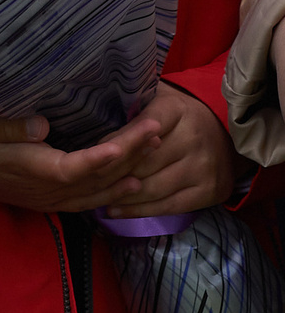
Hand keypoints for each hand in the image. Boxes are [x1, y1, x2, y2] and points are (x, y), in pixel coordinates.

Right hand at [0, 107, 165, 214]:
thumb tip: (41, 125)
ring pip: (100, 190)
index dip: (114, 152)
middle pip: (100, 177)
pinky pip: (90, 200)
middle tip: (159, 128)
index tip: (140, 132)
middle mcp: (47, 189)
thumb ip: (4, 126)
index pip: (83, 163)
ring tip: (156, 149)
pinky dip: (115, 191)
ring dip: (131, 170)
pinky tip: (132, 182)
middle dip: (133, 153)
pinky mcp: (49, 199)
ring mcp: (49, 198)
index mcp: (32, 169)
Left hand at [105, 84, 243, 218]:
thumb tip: (98, 134)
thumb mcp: (156, 100)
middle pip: (142, 163)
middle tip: (86, 182)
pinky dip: (139, 211)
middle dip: (112, 174)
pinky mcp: (210, 191)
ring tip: (95, 198)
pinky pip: (168, 206)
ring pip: (151, 187)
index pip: (138, 128)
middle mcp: (193, 138)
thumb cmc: (178, 117)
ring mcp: (203, 167)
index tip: (92, 153)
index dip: (113, 143)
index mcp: (175, 110)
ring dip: (121, 196)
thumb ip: (131, 112)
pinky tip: (116, 211)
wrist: (226, 134)